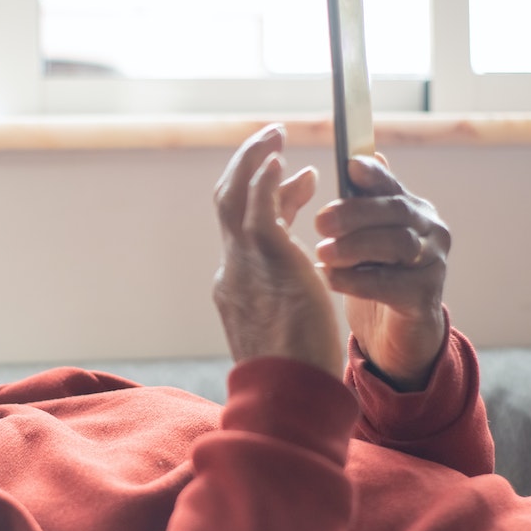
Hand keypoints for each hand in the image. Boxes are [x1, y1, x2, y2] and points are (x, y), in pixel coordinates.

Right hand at [212, 125, 343, 378]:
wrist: (289, 396)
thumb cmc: (297, 376)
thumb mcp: (288, 330)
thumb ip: (287, 302)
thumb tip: (304, 285)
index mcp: (236, 287)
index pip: (245, 228)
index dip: (268, 197)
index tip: (299, 180)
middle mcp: (232, 270)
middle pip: (226, 204)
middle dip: (245, 166)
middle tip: (272, 139)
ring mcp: (244, 264)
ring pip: (234, 196)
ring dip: (253, 159)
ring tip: (275, 133)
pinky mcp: (266, 261)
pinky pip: (257, 206)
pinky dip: (264, 177)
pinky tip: (280, 157)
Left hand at [314, 155, 449, 390]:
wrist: (395, 335)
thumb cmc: (377, 278)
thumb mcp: (366, 239)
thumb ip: (362, 206)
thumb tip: (356, 159)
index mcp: (415, 211)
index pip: (393, 186)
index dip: (374, 174)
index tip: (350, 166)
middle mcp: (432, 231)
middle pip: (396, 212)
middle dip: (355, 214)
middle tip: (320, 221)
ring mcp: (434, 264)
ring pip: (397, 245)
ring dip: (355, 247)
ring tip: (322, 253)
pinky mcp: (426, 297)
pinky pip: (391, 285)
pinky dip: (357, 281)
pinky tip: (331, 280)